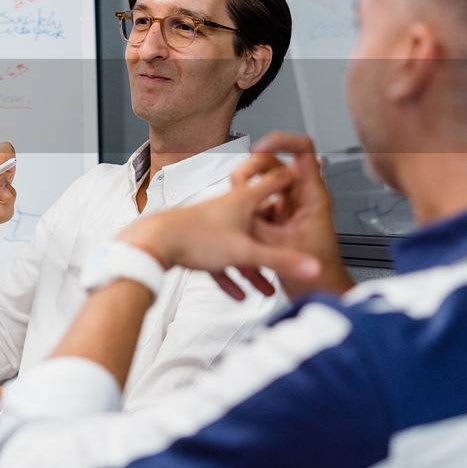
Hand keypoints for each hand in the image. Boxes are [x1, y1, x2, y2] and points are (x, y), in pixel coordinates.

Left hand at [120, 157, 320, 298]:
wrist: (153, 244)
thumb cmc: (194, 238)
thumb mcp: (245, 252)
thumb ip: (280, 261)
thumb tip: (313, 268)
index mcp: (241, 202)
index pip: (273, 183)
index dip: (290, 177)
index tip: (305, 173)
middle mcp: (226, 209)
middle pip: (260, 222)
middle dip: (277, 239)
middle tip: (292, 244)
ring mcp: (211, 225)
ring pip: (239, 247)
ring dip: (253, 268)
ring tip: (265, 289)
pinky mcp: (196, 242)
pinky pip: (219, 260)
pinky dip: (228, 276)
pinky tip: (236, 295)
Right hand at [247, 132, 353, 298]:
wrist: (322, 295)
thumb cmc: (319, 275)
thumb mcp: (280, 247)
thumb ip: (257, 223)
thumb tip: (238, 205)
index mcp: (312, 195)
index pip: (303, 149)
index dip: (280, 141)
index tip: (259, 148)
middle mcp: (302, 197)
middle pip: (276, 164)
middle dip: (253, 170)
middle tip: (238, 181)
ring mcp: (290, 208)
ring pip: (264, 185)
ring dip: (247, 192)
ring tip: (237, 206)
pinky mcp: (280, 221)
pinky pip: (259, 204)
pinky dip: (247, 210)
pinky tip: (242, 226)